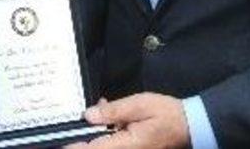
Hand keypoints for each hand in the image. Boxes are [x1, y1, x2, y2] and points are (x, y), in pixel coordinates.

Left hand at [68, 93, 189, 148]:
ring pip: (101, 146)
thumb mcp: (139, 105)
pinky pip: (110, 144)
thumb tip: (89, 115)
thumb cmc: (166, 114)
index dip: (74, 144)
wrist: (188, 125)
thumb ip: (113, 111)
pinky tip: (106, 116)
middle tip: (77, 119)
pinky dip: (104, 133)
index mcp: (125, 145)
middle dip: (82, 137)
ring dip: (93, 134)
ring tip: (97, 111)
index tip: (60, 136)